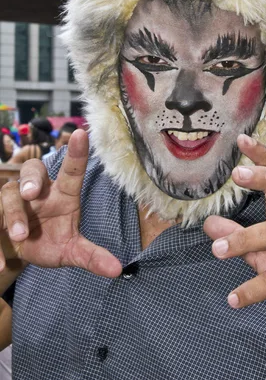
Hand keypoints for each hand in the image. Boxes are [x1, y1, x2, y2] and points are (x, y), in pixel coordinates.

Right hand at [0, 130, 121, 277]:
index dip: (76, 153)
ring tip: (21, 235)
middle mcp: (36, 193)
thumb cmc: (48, 241)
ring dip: (13, 215)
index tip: (80, 133)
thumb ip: (90, 256)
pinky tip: (1, 263)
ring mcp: (12, 203)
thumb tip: (117, 269)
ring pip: (8, 195)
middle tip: (31, 193)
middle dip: (31, 179)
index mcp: (60, 195)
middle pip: (31, 171)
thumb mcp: (70, 251)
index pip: (71, 171)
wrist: (19, 254)